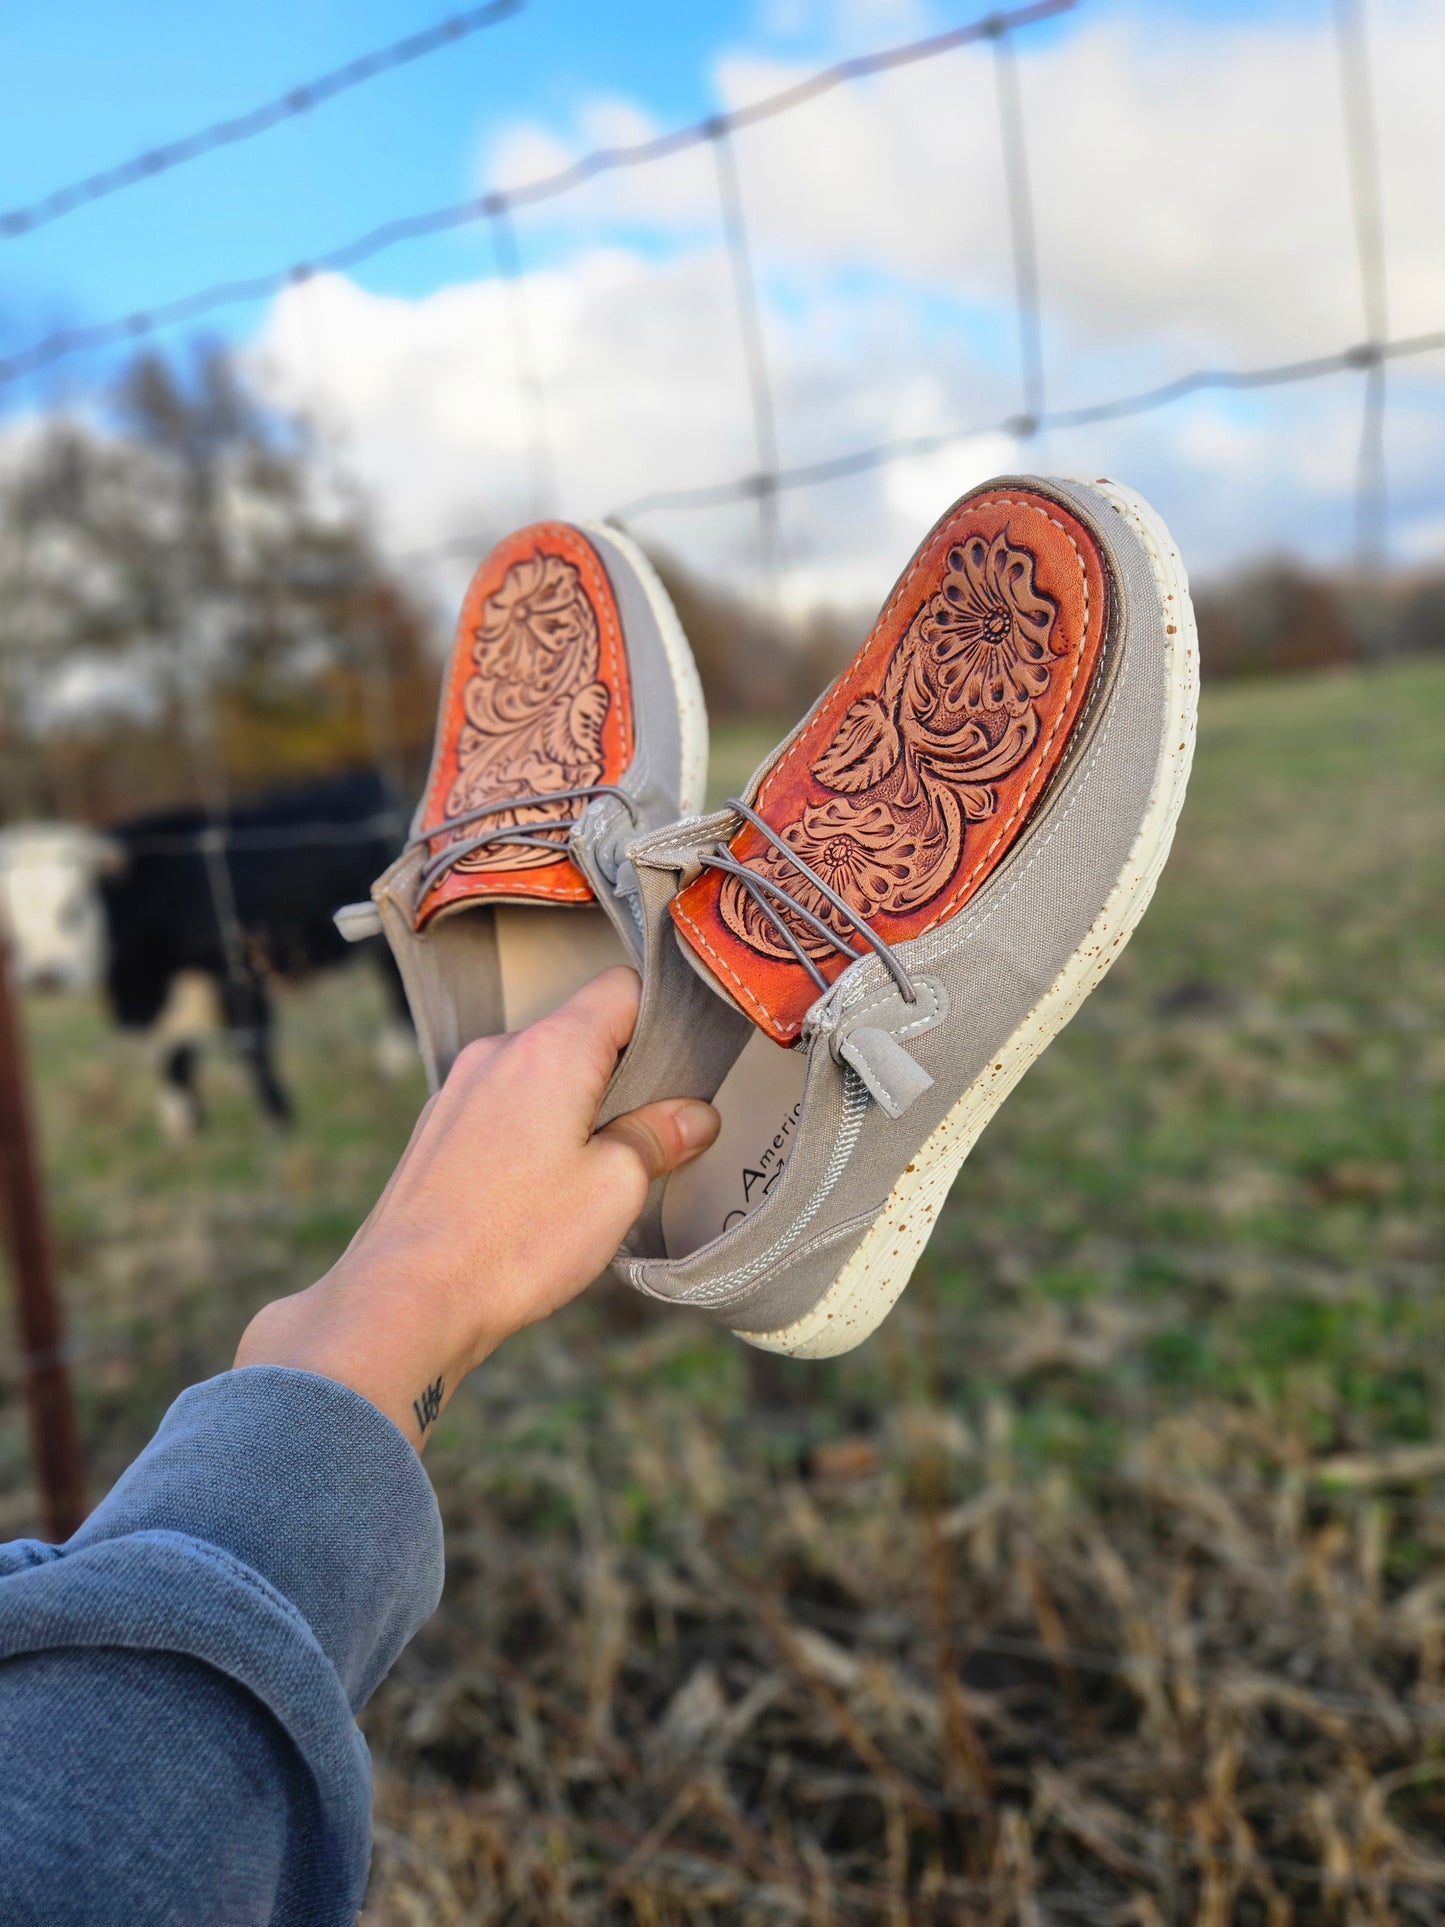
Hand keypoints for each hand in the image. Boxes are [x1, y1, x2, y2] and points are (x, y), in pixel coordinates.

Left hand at [234, 967, 717, 1447]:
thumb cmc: (514, 1242)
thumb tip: (695, 1116)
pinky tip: (541, 1191)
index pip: (620, 987)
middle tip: (654, 1131)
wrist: (406, 1297)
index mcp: (550, 1050)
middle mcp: (498, 1052)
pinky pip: (503, 1106)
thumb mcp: (614, 1189)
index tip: (688, 1063)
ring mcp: (460, 1088)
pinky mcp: (437, 1128)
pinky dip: (532, 1130)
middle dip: (622, 1073)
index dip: (663, 1016)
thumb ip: (659, 1138)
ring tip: (595, 1172)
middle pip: (579, 1031)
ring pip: (539, 1073)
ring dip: (575, 1107)